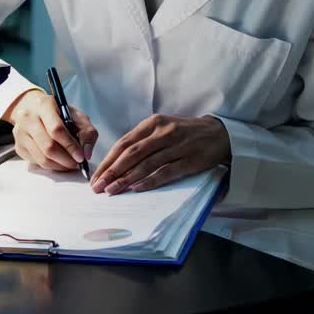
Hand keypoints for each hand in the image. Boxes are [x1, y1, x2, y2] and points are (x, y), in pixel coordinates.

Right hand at [3, 88, 98, 172]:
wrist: (35, 111)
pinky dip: (51, 166)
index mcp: (44, 105)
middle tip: (77, 163)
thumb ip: (87, 133)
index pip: (57, 130)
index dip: (70, 146)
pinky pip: (37, 163)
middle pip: (48, 147)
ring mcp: (20, 133)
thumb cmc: (59, 114)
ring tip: (70, 164)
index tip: (81, 157)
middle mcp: (27, 118)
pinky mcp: (18, 146)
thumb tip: (86, 154)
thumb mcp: (77, 116)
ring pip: (42, 158)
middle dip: (66, 159)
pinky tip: (59, 161)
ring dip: (60, 166)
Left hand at [91, 114, 229, 194]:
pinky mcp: (189, 160)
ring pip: (146, 164)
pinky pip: (166, 172)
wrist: (217, 133)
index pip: (124, 143)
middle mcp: (163, 132)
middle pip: (132, 154)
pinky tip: (137, 188)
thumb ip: (142, 141)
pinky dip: (150, 180)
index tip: (96, 175)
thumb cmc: (184, 133)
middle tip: (98, 186)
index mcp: (153, 123)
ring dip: (127, 179)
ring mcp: (177, 146)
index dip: (108, 160)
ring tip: (112, 190)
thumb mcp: (162, 128)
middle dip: (112, 171)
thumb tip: (116, 161)